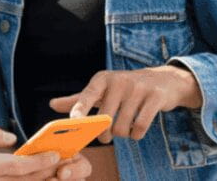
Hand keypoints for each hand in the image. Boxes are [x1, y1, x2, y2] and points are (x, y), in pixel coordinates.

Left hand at [50, 66, 202, 142]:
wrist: (164, 80)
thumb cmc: (125, 89)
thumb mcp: (102, 90)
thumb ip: (78, 99)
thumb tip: (51, 104)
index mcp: (102, 79)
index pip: (87, 96)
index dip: (80, 110)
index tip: (75, 122)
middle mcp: (119, 81)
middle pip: (105, 119)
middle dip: (104, 134)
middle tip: (106, 136)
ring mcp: (138, 88)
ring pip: (122, 126)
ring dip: (122, 134)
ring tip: (124, 130)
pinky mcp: (155, 97)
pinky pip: (140, 127)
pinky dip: (136, 135)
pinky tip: (136, 131)